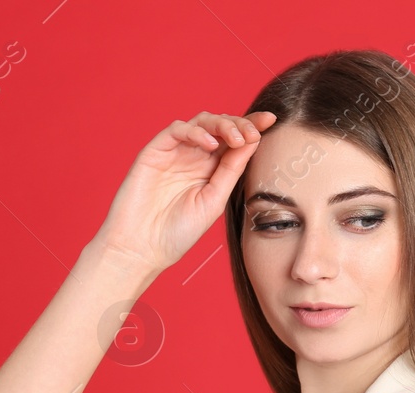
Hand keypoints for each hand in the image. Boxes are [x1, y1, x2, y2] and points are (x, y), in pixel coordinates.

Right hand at [93, 110, 277, 274]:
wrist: (142, 248)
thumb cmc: (178, 232)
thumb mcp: (214, 200)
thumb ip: (232, 170)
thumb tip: (253, 141)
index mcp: (211, 170)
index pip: (234, 141)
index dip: (251, 127)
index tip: (271, 121)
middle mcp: (194, 157)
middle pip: (220, 126)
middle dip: (240, 123)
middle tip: (253, 132)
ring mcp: (175, 152)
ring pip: (200, 122)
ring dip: (221, 124)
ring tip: (235, 138)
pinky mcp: (155, 151)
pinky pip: (176, 129)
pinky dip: (195, 131)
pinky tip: (209, 144)